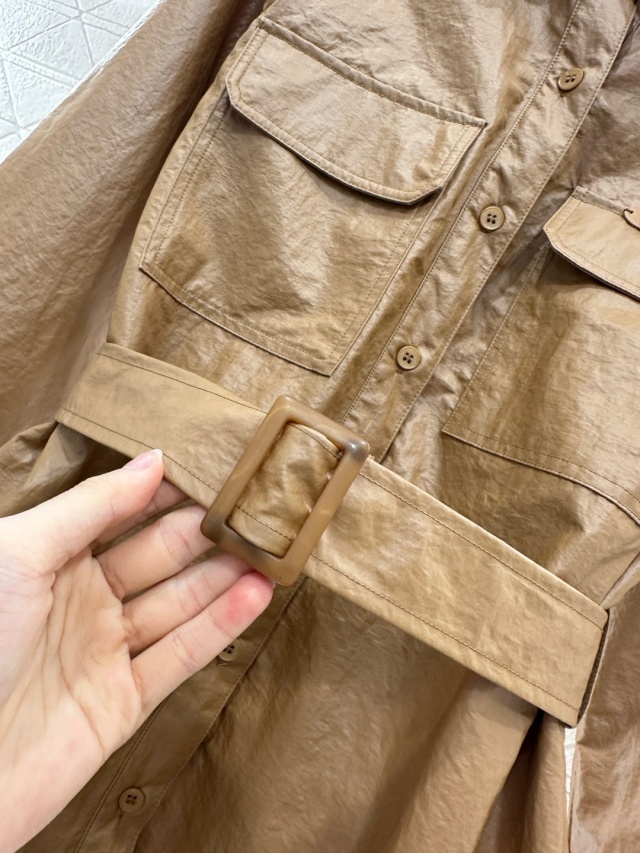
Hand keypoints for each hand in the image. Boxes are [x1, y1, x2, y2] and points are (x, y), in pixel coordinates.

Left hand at [0, 450, 272, 852]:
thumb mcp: (19, 553)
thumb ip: (90, 506)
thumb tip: (152, 461)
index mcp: (52, 558)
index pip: (124, 514)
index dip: (168, 493)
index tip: (216, 470)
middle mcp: (83, 601)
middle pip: (160, 557)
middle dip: (207, 531)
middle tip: (257, 507)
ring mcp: (105, 651)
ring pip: (179, 604)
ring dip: (226, 575)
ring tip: (272, 547)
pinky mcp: (124, 702)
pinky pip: (181, 656)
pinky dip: (221, 626)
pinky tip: (256, 594)